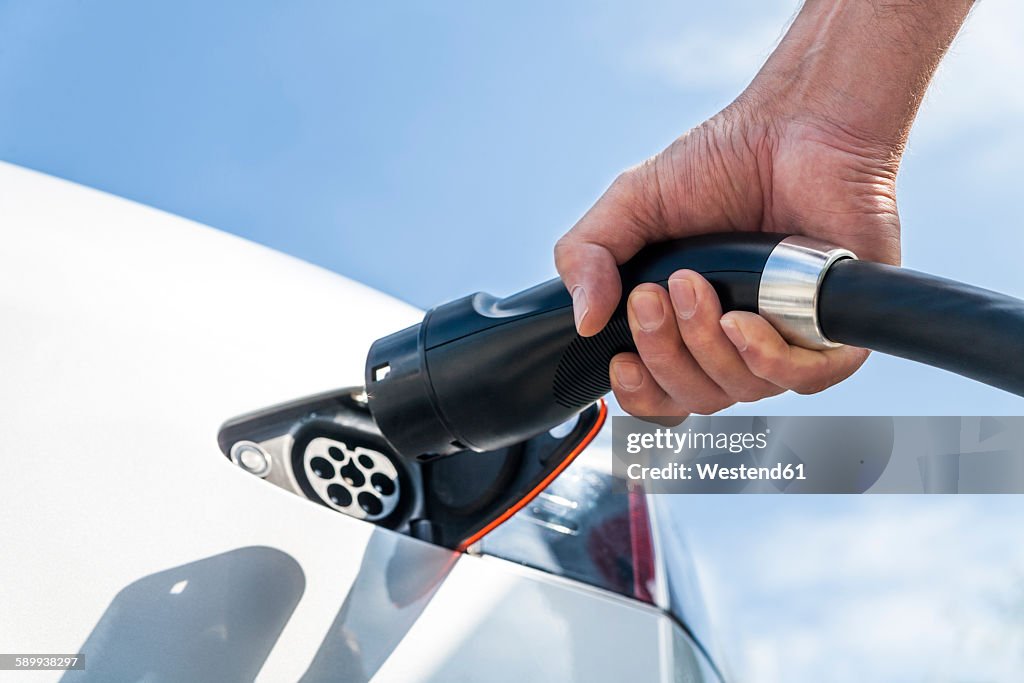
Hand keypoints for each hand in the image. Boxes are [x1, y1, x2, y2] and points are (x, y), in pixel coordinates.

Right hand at [554, 95, 900, 419]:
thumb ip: (586, 256)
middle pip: (694, 398)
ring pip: (740, 390)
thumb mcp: (629, 204)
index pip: (662, 393)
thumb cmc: (724, 160)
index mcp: (690, 323)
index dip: (639, 392)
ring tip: (693, 285)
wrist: (797, 126)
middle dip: (662, 353)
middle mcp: (738, 340)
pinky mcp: (836, 332)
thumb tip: (582, 320)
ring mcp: (787, 338)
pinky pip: (801, 379)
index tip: (621, 362)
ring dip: (703, 345)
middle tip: (653, 296)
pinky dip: (763, 358)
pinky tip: (741, 323)